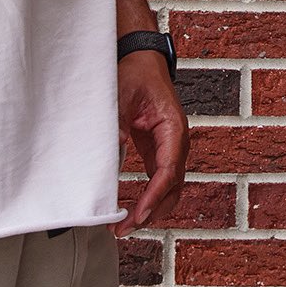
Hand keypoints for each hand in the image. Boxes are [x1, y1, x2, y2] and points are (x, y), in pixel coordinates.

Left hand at [114, 50, 186, 234]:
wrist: (140, 57)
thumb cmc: (136, 72)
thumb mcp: (121, 96)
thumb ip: (116, 125)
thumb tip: (109, 154)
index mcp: (173, 128)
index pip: (168, 171)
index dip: (154, 197)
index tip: (139, 216)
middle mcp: (176, 141)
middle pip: (172, 187)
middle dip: (152, 211)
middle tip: (124, 228)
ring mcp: (168, 147)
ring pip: (168, 188)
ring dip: (151, 209)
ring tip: (124, 226)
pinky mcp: (157, 149)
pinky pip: (158, 180)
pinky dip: (147, 198)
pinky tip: (129, 209)